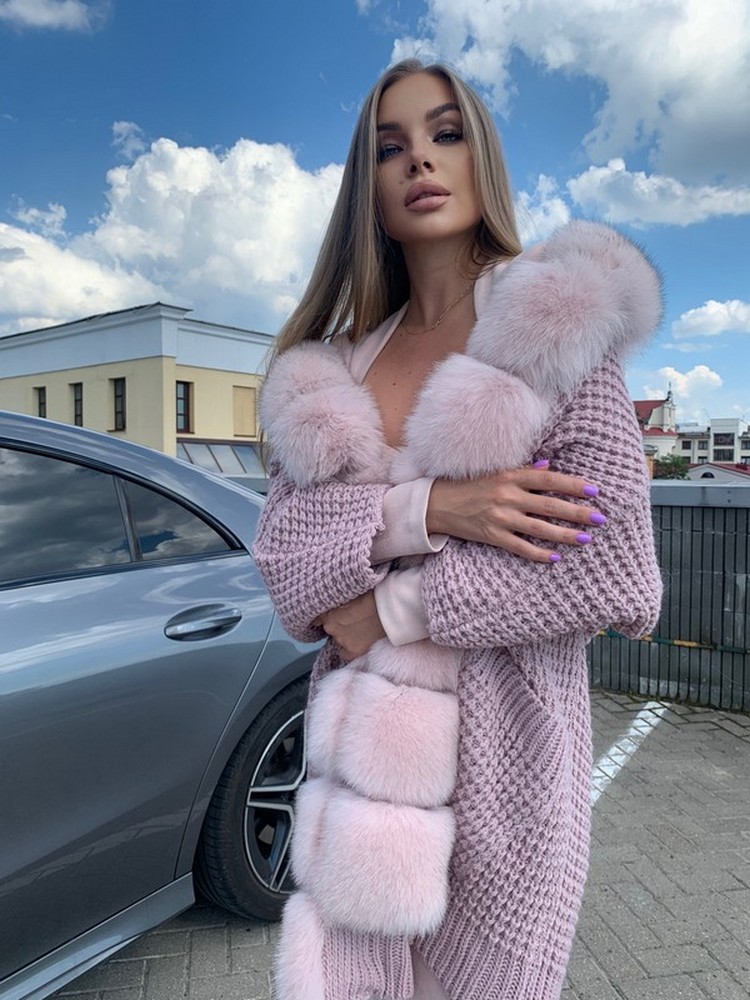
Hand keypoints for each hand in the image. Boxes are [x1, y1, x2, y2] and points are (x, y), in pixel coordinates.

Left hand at [314, 591, 385, 661]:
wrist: (389, 609)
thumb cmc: (372, 596)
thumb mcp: (350, 594)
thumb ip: (340, 601)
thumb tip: (335, 604)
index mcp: (328, 612)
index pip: (319, 618)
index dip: (327, 616)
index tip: (335, 615)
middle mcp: (331, 627)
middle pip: (329, 628)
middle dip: (337, 624)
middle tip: (351, 620)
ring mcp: (342, 640)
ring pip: (337, 639)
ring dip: (343, 635)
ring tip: (357, 630)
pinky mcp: (353, 651)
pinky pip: (344, 654)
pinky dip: (347, 650)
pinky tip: (355, 643)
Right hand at [426, 463, 605, 563]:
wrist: (437, 503)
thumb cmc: (469, 484)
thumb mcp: (495, 471)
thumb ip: (523, 470)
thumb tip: (549, 467)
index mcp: (510, 475)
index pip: (549, 480)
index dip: (573, 485)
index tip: (594, 491)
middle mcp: (507, 495)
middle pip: (550, 505)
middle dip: (578, 513)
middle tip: (600, 519)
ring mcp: (500, 517)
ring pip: (539, 528)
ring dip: (565, 535)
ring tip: (586, 539)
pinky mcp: (491, 536)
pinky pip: (520, 547)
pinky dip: (539, 554)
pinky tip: (556, 558)